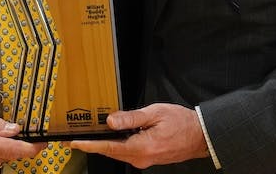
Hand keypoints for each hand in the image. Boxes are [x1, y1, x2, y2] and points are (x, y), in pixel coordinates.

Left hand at [69, 103, 208, 168]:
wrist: (200, 136)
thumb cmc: (181, 123)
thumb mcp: (155, 113)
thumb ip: (131, 118)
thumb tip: (111, 121)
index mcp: (142, 147)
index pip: (110, 147)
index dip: (91, 145)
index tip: (76, 143)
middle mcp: (141, 158)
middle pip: (111, 152)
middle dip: (93, 146)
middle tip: (76, 140)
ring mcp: (144, 160)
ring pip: (118, 153)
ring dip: (105, 146)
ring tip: (91, 137)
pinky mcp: (147, 159)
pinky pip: (127, 153)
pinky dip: (117, 146)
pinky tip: (113, 137)